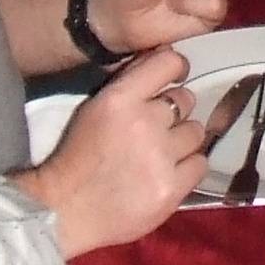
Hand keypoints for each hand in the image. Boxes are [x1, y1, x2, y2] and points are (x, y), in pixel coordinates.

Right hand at [21, 47, 210, 255]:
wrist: (64, 211)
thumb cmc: (76, 157)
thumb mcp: (95, 108)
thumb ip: (130, 83)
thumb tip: (166, 54)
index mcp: (120, 99)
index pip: (168, 62)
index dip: (176, 68)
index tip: (174, 78)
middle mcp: (145, 122)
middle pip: (186, 100)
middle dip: (174, 112)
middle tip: (157, 130)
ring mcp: (161, 157)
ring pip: (196, 132)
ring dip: (182, 141)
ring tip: (162, 155)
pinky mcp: (172, 189)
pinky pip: (200, 164)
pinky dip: (188, 168)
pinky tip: (169, 174)